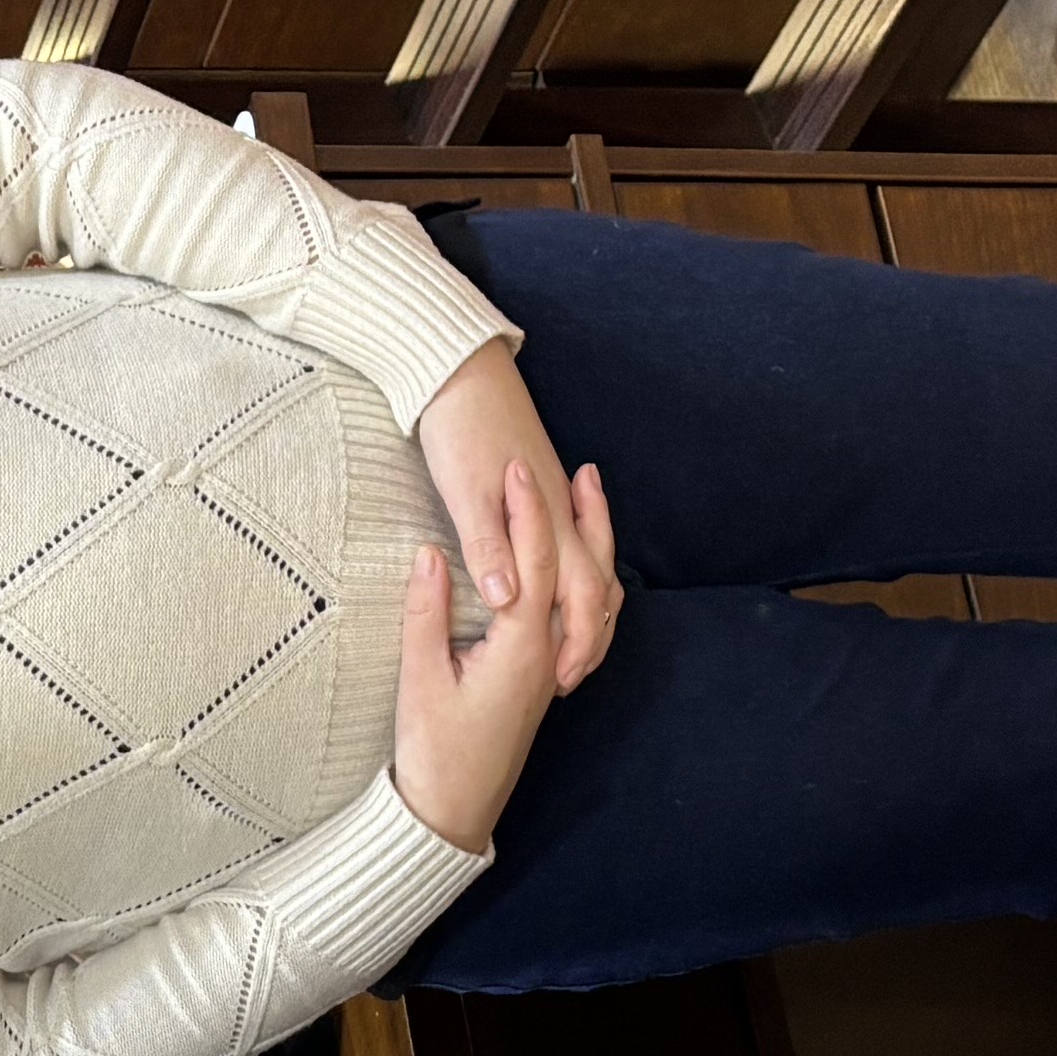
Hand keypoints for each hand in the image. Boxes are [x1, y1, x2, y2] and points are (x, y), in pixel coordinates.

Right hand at [385, 406, 596, 854]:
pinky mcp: (541, 678)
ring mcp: (550, 668)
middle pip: (579, 572)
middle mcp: (548, 654)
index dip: (525, 511)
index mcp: (520, 648)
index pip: (531, 562)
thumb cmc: (432, 749)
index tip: (515, 467)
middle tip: (579, 468)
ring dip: (591, 545)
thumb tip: (430, 553)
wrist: (450, 810)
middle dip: (581, 517)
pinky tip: (572, 567)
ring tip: (588, 503)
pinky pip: (579, 616)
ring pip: (589, 595)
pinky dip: (585, 579)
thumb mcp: (420, 676)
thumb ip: (427, 612)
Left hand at [414, 342, 621, 693]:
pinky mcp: (544, 492)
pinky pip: (576, 545)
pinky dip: (578, 575)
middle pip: (597, 589)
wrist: (464, 372)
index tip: (563, 683)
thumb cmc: (459, 433)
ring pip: (592, 566)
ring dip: (589, 608)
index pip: (581, 600)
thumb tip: (508, 601)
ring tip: (575, 645)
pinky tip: (557, 586)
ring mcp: (556, 504)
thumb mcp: (464, 495)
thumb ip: (486, 548)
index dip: (576, 644)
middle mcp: (562, 519)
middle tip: (570, 679)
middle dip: (591, 637)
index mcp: (546, 527)